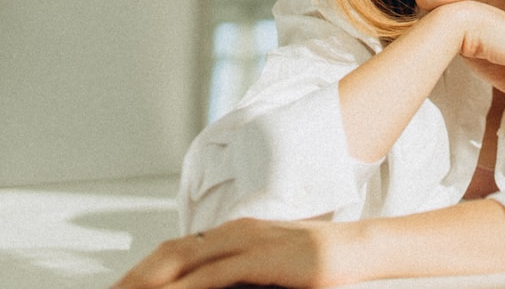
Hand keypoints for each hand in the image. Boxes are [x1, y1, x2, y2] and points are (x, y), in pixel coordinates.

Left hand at [112, 218, 358, 288]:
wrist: (359, 247)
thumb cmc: (321, 262)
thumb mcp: (274, 264)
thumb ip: (244, 274)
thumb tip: (216, 286)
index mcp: (235, 230)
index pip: (178, 249)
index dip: (145, 270)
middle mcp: (234, 231)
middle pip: (169, 253)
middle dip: (135, 278)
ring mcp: (246, 242)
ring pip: (181, 261)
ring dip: (150, 283)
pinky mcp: (260, 258)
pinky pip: (211, 276)